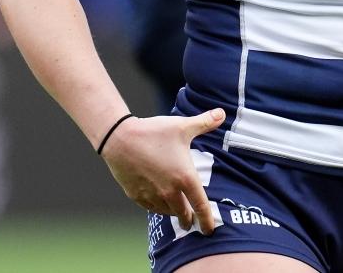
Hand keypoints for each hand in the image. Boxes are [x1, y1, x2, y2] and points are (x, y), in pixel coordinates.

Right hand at [100, 108, 225, 233]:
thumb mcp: (182, 126)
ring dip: (173, 213)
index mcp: (185, 178)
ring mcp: (152, 195)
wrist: (120, 138)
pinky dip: (157, 208)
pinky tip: (159, 204)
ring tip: (177, 212)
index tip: (210, 229)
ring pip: (167, 212)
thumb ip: (205, 122)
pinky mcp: (137, 196)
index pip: (201, 206)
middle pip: (183, 214)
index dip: (207, 220)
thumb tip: (222, 112)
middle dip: (189, 220)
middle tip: (192, 223)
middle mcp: (170, 191)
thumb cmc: (154, 132)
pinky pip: (151, 208)